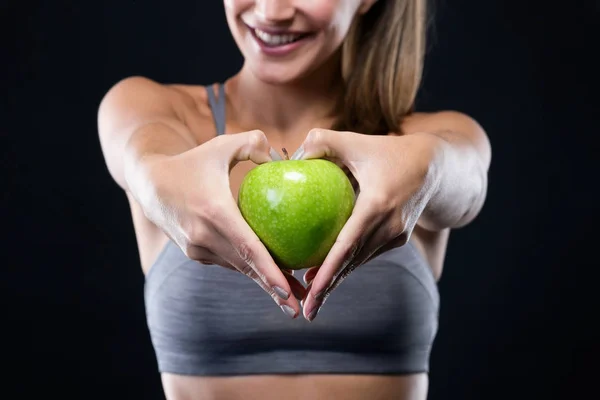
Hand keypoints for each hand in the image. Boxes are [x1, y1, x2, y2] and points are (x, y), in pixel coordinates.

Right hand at [140, 130, 305, 317]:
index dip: (269, 272)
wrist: (150, 184)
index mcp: (214, 212)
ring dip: (262, 283)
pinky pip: (227, 261)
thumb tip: (283, 156)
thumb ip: (254, 144)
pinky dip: (247, 269)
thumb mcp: (222, 145)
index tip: (289, 290)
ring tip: (290, 296)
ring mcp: (197, 248)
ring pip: (237, 268)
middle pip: (246, 268)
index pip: (248, 249)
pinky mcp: (194, 253)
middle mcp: (203, 237)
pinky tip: (267, 274)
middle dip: (273, 290)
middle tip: (299, 307)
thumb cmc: (192, 162)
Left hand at [295, 129, 443, 320]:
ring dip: (337, 280)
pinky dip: (348, 264)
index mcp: (378, 204)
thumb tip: (291, 157)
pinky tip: (327, 271)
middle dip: (329, 289)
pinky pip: (368, 253)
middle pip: (353, 263)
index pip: (348, 244)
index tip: (310, 290)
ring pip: (360, 262)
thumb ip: (322, 141)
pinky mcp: (398, 237)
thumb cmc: (389, 151)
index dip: (329, 270)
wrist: (435, 167)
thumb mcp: (356, 140)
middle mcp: (390, 225)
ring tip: (312, 297)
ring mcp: (396, 234)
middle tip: (306, 311)